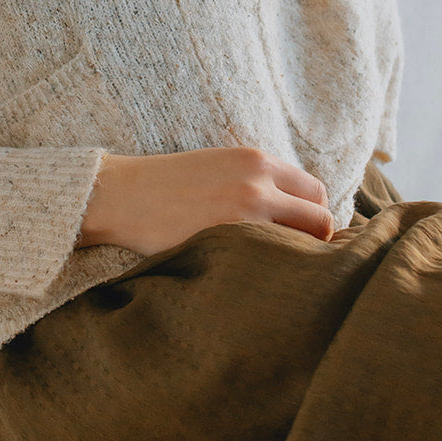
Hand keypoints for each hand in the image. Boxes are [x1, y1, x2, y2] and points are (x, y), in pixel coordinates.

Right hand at [77, 147, 334, 255]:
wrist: (121, 195)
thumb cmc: (168, 184)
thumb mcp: (220, 165)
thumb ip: (259, 181)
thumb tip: (299, 214)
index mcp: (257, 161)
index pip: (316, 192)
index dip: (314, 217)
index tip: (302, 235)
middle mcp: (258, 184)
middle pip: (320, 220)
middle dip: (315, 241)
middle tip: (296, 260)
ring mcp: (244, 215)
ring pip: (302, 245)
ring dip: (296, 260)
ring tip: (278, 273)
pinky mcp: (225, 242)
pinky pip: (270, 263)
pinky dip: (271, 273)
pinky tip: (256, 279)